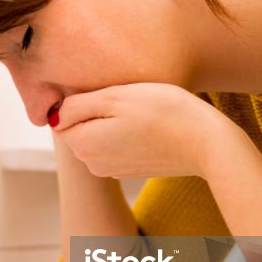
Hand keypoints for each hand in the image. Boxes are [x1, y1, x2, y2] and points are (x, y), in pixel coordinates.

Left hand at [50, 82, 231, 179]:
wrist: (207, 143)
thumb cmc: (163, 112)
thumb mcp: (115, 98)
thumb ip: (76, 106)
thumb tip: (54, 115)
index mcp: (83, 145)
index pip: (62, 117)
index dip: (81, 99)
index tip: (106, 92)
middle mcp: (93, 163)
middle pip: (80, 127)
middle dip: (95, 111)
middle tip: (126, 99)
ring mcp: (113, 169)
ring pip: (99, 134)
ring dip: (112, 121)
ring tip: (140, 111)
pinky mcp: (132, 169)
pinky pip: (118, 144)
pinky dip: (127, 133)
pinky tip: (149, 125)